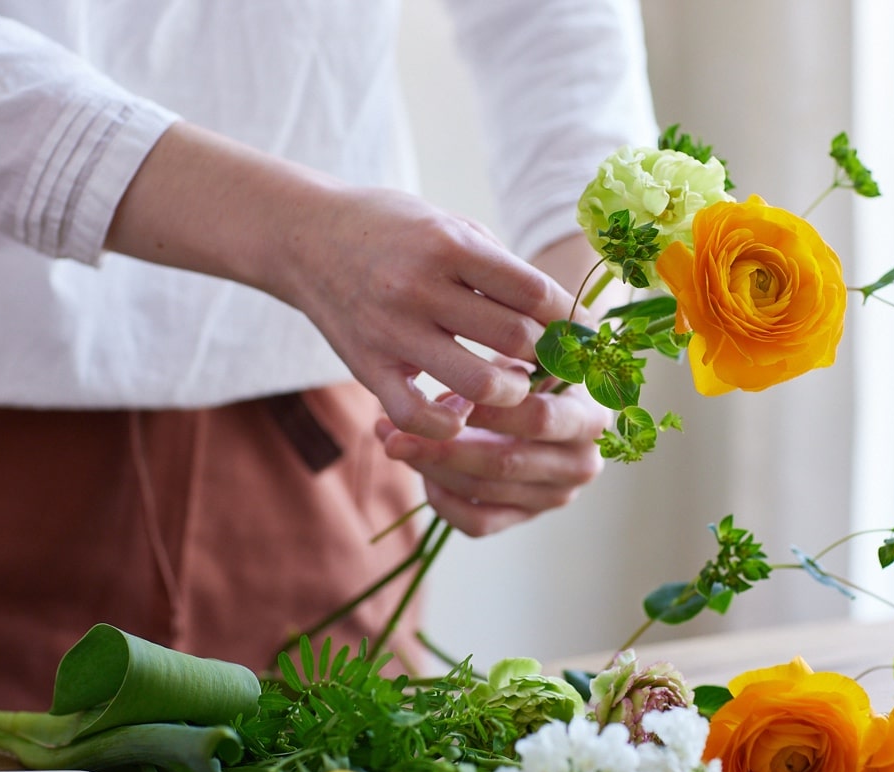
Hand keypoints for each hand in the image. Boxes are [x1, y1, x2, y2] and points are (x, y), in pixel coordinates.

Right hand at [288, 186, 577, 439]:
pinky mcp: (367, 366)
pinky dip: (448, 424)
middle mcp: (422, 288)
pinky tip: (460, 411)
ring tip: (513, 385)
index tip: (588, 334)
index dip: (571, 318)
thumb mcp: (450, 225)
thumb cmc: (392, 229)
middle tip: (554, 363)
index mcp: (450, 245)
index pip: (534, 292)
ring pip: (480, 384)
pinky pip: (418, 416)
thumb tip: (562, 315)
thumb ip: (501, 268)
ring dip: (511, 393)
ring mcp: (392, 331)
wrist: (305, 236)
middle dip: (548, 357)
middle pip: (516, 339)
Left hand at [374, 385, 608, 536]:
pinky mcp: (526, 517)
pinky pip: (477, 522)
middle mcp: (582, 463)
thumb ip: (504, 368)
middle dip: (442, 447)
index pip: (538, 419)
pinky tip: (423, 472)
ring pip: (484, 491)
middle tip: (390, 431)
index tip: (440, 395)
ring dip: (430, 466)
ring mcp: (555, 496)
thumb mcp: (525, 354)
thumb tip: (452, 399)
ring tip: (392, 440)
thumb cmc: (530, 368)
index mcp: (590, 417)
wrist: (541, 396)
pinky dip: (443, 500)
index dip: (487, 409)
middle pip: (505, 463)